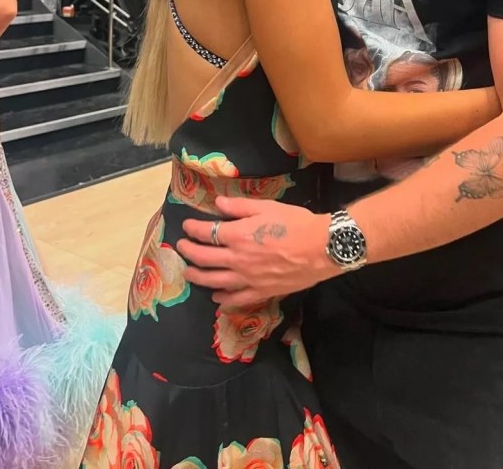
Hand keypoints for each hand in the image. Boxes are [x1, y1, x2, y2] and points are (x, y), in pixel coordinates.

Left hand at [176, 197, 335, 306]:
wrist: (321, 247)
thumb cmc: (296, 223)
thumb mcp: (267, 207)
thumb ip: (240, 206)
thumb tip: (217, 203)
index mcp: (238, 235)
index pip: (207, 233)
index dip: (193, 228)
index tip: (186, 225)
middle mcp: (238, 259)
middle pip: (204, 258)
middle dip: (188, 252)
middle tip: (181, 247)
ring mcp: (248, 279)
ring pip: (214, 281)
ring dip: (197, 276)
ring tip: (188, 272)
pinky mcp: (261, 291)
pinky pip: (236, 299)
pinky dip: (222, 299)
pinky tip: (216, 297)